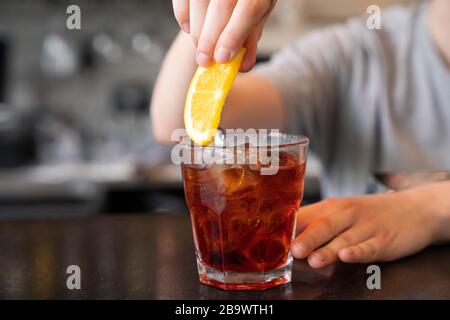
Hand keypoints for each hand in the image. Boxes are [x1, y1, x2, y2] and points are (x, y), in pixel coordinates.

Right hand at [172, 0, 275, 70]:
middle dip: (209, 37)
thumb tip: (243, 65)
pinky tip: (188, 28)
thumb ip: (250, 38)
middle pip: (221, 5)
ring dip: (196, 29)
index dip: (233, 36)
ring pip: (199, 1)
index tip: (221, 58)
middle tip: (204, 60)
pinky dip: (182, 15)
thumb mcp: (258, 14)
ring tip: (200, 47)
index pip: (248, 9)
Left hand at [291, 190, 443, 268]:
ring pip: (344, 239)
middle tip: (292, 250)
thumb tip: (284, 239)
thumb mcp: (340, 212)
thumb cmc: (367, 213)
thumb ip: (315, 224)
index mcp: (331, 208)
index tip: (273, 239)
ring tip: (314, 260)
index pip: (305, 216)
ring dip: (328, 250)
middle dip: (307, 239)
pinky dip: (359, 252)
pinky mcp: (385, 241)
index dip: (289, 228)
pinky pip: (370, 247)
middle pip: (323, 226)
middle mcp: (347, 215)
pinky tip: (348, 256)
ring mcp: (366, 228)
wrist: (413, 208)